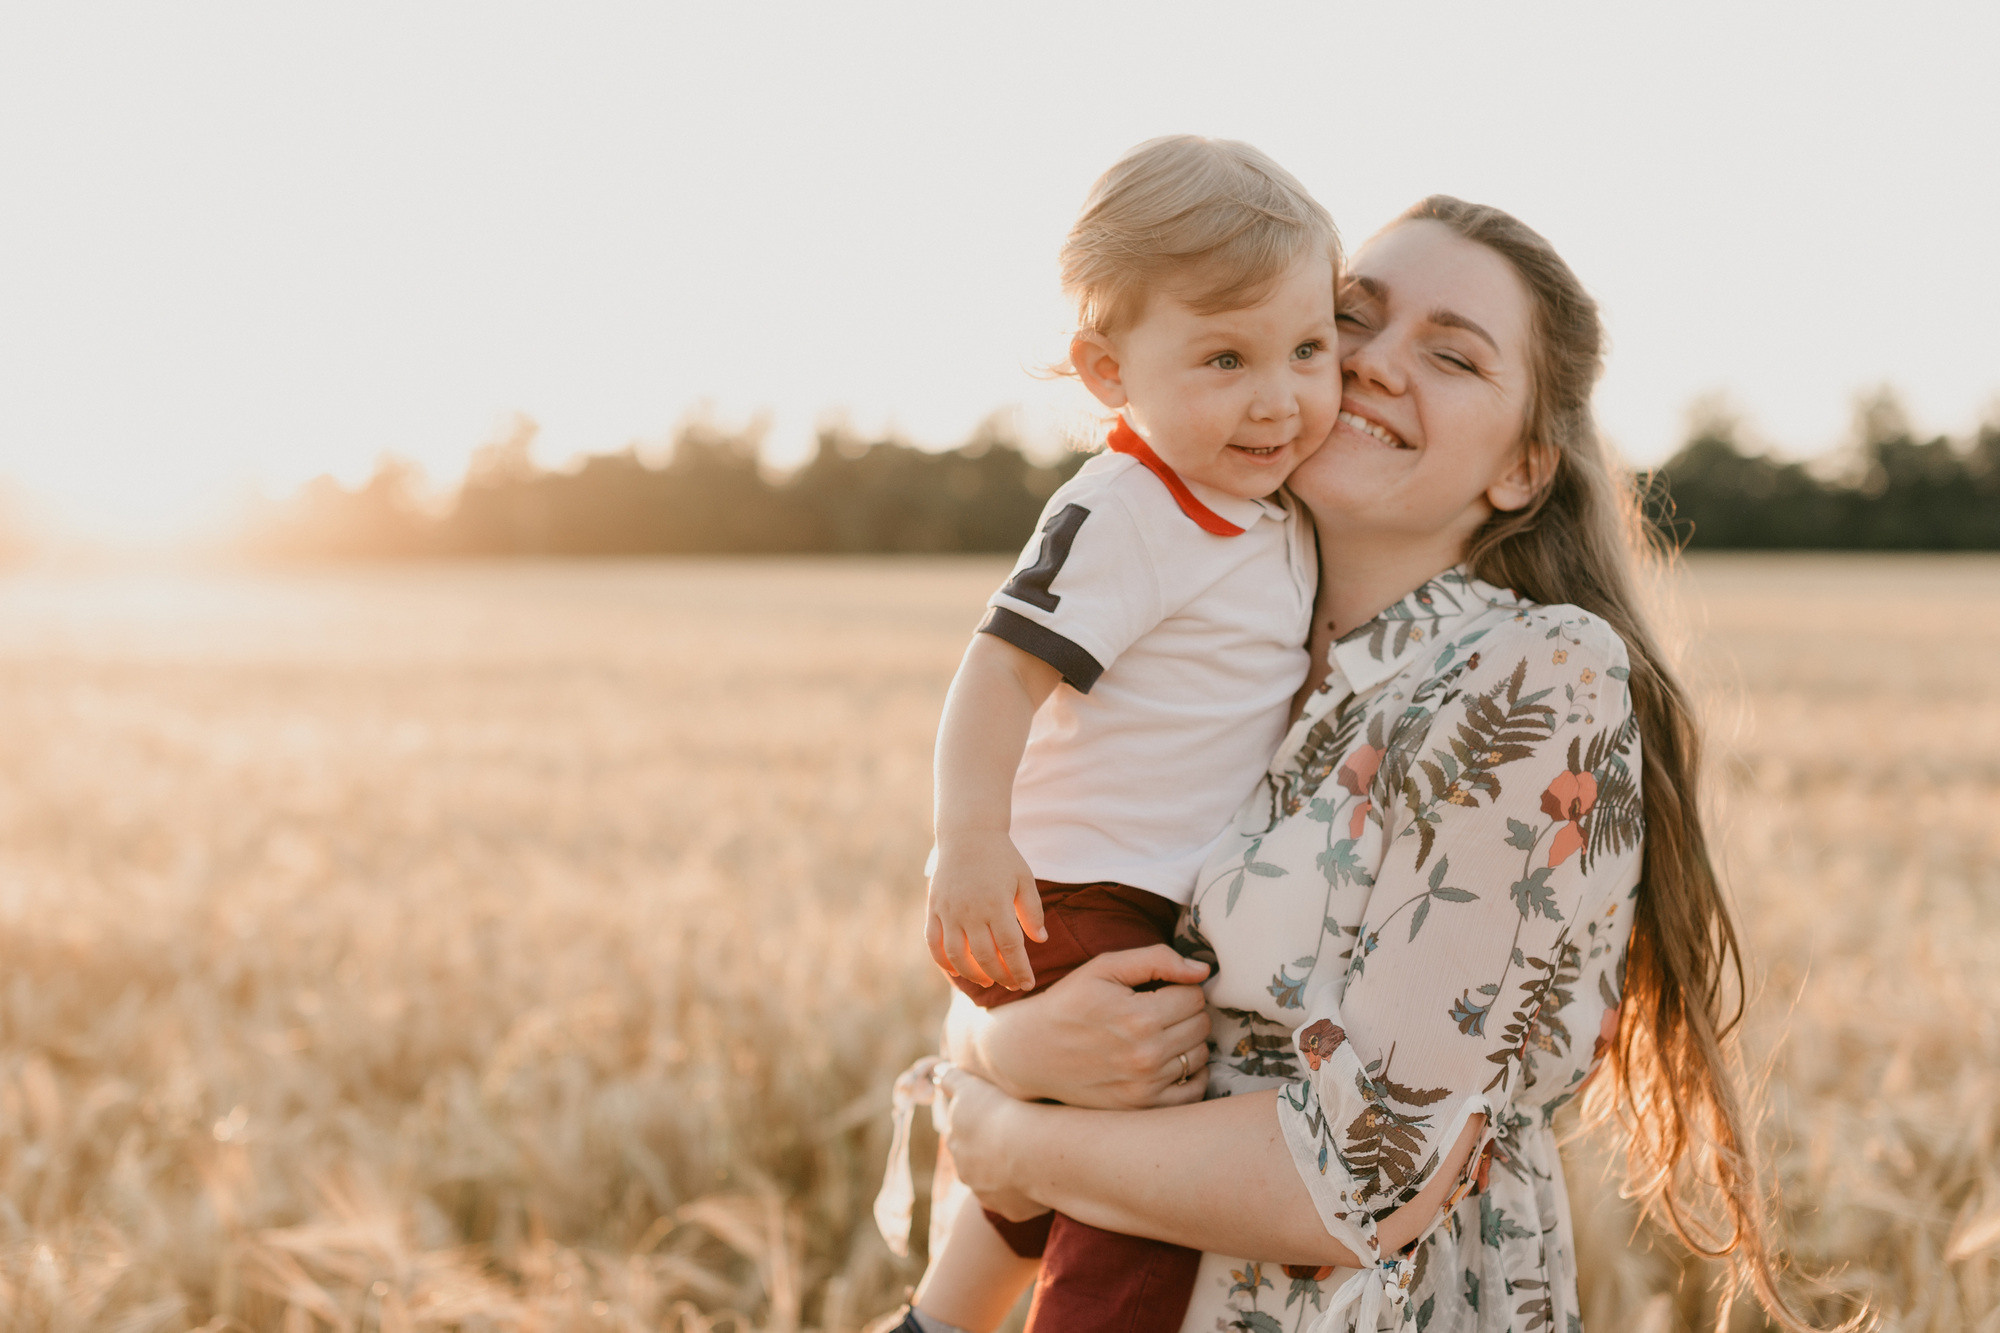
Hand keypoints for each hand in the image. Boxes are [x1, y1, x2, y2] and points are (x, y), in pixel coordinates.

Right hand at [926, 831, 1046, 990]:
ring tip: (986, 980)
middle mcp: (971, 911)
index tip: (1027, 983)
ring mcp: (949, 911)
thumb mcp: (1024, 879)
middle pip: (985, 956)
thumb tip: (1040, 940)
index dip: (1020, 970)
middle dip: (1000, 976)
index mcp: (997, 904)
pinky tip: (955, 970)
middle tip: (1011, 984)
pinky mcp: (934, 908)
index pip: (1010, 948)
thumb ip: (1033, 911)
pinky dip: (942, 961)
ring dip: (972, 973)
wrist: (968, 833)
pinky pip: (933, 942)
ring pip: (957, 955)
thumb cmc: (1001, 856)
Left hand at [932, 1063, 1043, 1221]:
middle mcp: (967, 1172)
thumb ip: (950, 1079)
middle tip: (1017, 1137)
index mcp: (956, 1143)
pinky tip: (1043, 1176)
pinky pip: (1020, 1201)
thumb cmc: (1002, 1111)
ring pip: (997, 1183)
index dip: (978, 1126)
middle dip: (991, 1153)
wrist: (1030, 1148)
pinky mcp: (1011, 1211)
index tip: (996, 1118)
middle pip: (976, 1162)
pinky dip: (1028, 1192)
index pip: (962, 1135)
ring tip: (1033, 1157)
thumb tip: (936, 1072)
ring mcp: (989, 1194)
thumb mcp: (970, 1087)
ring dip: (1009, 1174)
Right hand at [947, 944, 1212, 1108]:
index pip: (1195, 996)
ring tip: (1158, 1034)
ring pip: (1201, 1055)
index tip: (1159, 990)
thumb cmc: (1068, 1003)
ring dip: (1187, 1042)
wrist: (1031, 1052)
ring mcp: (1145, 1086)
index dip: (1180, 987)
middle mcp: (1147, 1055)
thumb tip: (1203, 971)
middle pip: (1202, 1025)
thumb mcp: (1104, 968)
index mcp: (1140, 1016)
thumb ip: (1157, 959)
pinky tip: (1169, 1061)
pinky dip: (1191, 1074)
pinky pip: (1194, 1090)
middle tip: (1158, 1010)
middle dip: (1186, 1012)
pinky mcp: (1142, 1107)